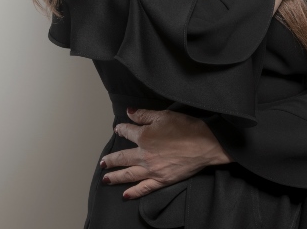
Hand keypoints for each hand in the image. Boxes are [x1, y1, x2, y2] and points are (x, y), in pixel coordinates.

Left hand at [100, 108, 232, 198]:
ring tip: (106, 178)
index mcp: (144, 137)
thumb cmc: (185, 127)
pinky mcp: (161, 180)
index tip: (118, 129)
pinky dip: (133, 192)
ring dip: (116, 177)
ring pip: (129, 174)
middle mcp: (144, 155)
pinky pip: (144, 188)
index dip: (122, 129)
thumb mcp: (164, 115)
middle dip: (111, 160)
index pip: (128, 132)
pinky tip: (125, 195)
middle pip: (123, 157)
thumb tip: (129, 112)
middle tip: (102, 163)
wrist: (204, 144)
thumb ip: (144, 115)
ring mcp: (152, 170)